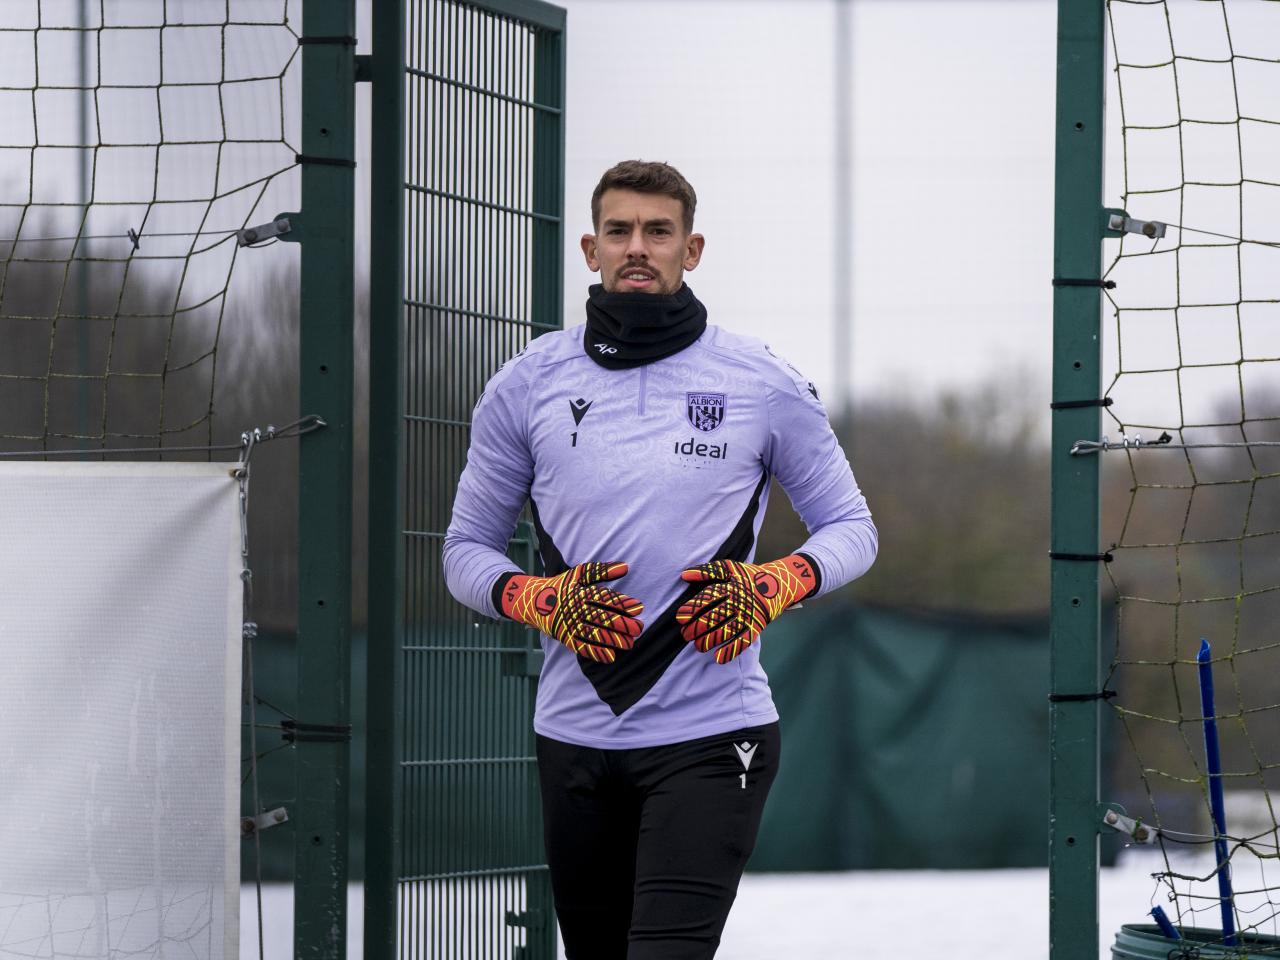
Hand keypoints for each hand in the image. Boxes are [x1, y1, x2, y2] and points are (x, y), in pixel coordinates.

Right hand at [499, 561, 643, 662]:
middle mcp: (574, 609)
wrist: (533, 601)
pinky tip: (611, 657)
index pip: (604, 598)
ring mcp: (569, 625)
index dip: (622, 603)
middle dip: (622, 624)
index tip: (639, 608)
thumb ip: (602, 571)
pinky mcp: (565, 638)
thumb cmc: (562, 586)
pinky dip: (595, 653)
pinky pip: (581, 647)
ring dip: (613, 640)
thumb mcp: (579, 574)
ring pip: (593, 634)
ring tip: (630, 643)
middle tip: (639, 628)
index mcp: (579, 592)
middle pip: (601, 617)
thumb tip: (626, 567)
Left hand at [675, 555, 817, 663]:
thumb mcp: (730, 568)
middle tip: (685, 634)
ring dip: (710, 641)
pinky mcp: (756, 627)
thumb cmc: (749, 577)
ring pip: (727, 631)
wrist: (779, 584)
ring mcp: (749, 616)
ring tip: (698, 646)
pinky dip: (731, 651)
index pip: (708, 598)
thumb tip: (684, 575)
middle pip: (715, 617)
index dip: (693, 608)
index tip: (680, 617)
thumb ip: (707, 571)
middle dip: (697, 628)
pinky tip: (718, 658)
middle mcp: (739, 602)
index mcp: (731, 586)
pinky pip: (743, 641)